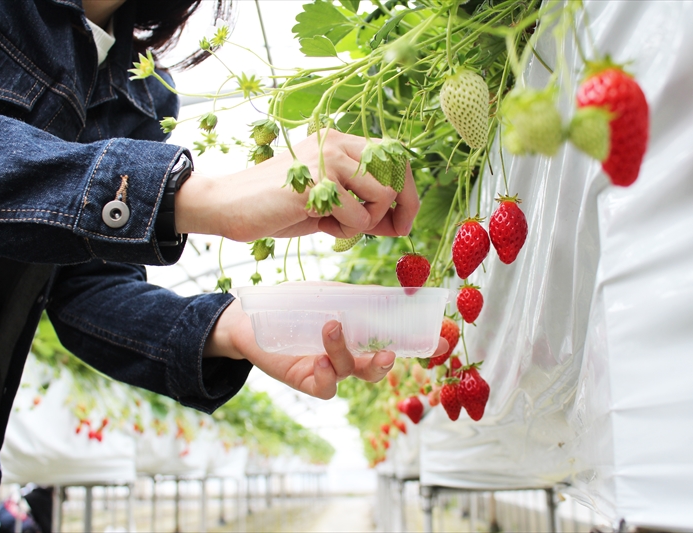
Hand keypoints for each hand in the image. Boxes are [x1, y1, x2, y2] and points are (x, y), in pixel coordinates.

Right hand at [175, 130, 419, 241]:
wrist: (228, 205)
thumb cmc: (277, 207)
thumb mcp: (328, 203)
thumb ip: (361, 204)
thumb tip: (401, 222)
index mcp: (340, 141)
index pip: (394, 156)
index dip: (407, 190)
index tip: (403, 220)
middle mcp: (337, 142)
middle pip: (397, 171)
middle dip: (403, 207)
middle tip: (393, 232)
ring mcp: (327, 159)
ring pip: (383, 194)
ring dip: (367, 221)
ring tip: (337, 225)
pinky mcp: (316, 183)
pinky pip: (358, 215)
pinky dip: (347, 231)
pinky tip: (322, 226)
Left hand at [205, 300, 449, 399]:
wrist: (249, 315)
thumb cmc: (293, 303)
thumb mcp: (329, 294)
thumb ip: (359, 298)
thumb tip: (400, 293)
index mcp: (359, 336)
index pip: (395, 341)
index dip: (420, 345)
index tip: (442, 342)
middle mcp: (347, 356)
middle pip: (376, 369)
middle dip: (385, 364)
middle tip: (388, 354)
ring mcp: (327, 370)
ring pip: (350, 373)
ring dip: (344, 353)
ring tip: (330, 327)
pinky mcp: (305, 379)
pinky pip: (324, 387)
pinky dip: (325, 375)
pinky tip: (317, 359)